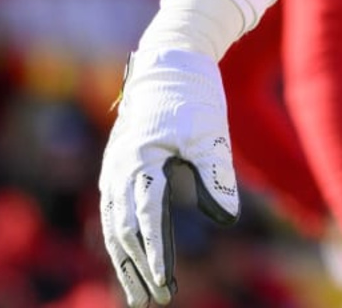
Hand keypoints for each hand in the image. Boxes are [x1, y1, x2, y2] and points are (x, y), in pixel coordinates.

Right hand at [99, 49, 239, 304]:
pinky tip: (132, 259)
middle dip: (138, 269)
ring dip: (126, 261)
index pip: (146, 219)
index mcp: (140, 160)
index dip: (155, 254)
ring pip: (115, 226)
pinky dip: (122, 240)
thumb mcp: (209, 132)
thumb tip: (227, 217)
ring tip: (140, 293)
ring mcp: (115, 169)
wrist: (171, 58)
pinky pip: (115, 212)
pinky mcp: (119, 167)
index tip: (165, 282)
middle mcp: (120, 169)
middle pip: (124, 232)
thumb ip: (215, 174)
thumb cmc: (194, 94)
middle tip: (155, 301)